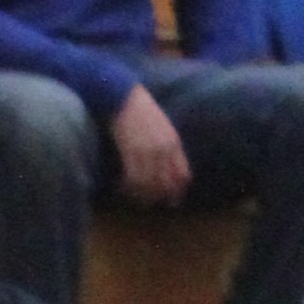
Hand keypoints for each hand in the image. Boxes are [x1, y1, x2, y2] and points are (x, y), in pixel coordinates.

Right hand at [108, 83, 190, 205]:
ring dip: (141, 195)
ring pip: (149, 184)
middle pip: (166, 183)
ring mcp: (148, 151)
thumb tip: (166, 166)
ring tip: (134, 198)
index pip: (182, 174)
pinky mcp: (131, 152)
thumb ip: (167, 145)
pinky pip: (132, 178)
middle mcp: (164, 149)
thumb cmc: (141, 111)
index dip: (178, 190)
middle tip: (151, 204)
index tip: (173, 200)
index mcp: (174, 142)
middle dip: (160, 197)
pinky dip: (127, 187)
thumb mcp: (162, 127)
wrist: (124, 99)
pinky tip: (121, 187)